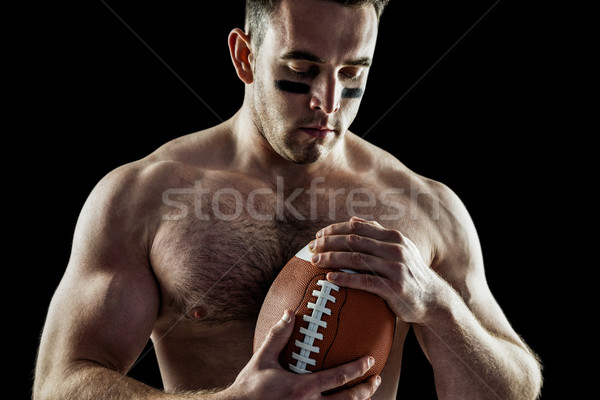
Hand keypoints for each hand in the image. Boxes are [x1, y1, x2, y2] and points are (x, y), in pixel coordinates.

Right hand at [223, 310, 380, 398]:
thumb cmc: (249, 388)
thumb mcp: (262, 360)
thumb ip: (278, 336)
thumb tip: (289, 313)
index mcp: (302, 389)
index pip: (337, 378)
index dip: (357, 370)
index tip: (370, 361)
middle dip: (366, 390)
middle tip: (376, 378)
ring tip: (368, 393)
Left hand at [309, 217, 447, 323]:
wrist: (433, 299)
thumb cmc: (409, 273)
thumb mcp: (399, 249)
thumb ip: (377, 234)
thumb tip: (353, 220)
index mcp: (393, 237)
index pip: (357, 227)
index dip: (335, 229)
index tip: (318, 235)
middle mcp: (395, 249)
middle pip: (353, 241)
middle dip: (329, 242)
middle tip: (311, 248)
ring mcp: (396, 268)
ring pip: (356, 259)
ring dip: (332, 258)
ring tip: (315, 262)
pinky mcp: (394, 288)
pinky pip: (364, 281)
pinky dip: (345, 278)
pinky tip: (330, 278)